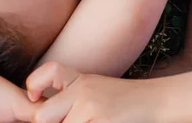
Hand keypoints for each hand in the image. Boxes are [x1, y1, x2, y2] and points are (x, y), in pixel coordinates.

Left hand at [26, 62, 160, 122]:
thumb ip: (71, 99)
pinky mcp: (102, 121)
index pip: (47, 72)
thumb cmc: (125, 102)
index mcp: (79, 80)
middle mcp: (82, 90)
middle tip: (72, 121)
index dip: (34, 85)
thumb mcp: (95, 91)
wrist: (157, 101)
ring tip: (93, 122)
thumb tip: (40, 116)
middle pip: (43, 115)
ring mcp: (91, 107)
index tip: (35, 98)